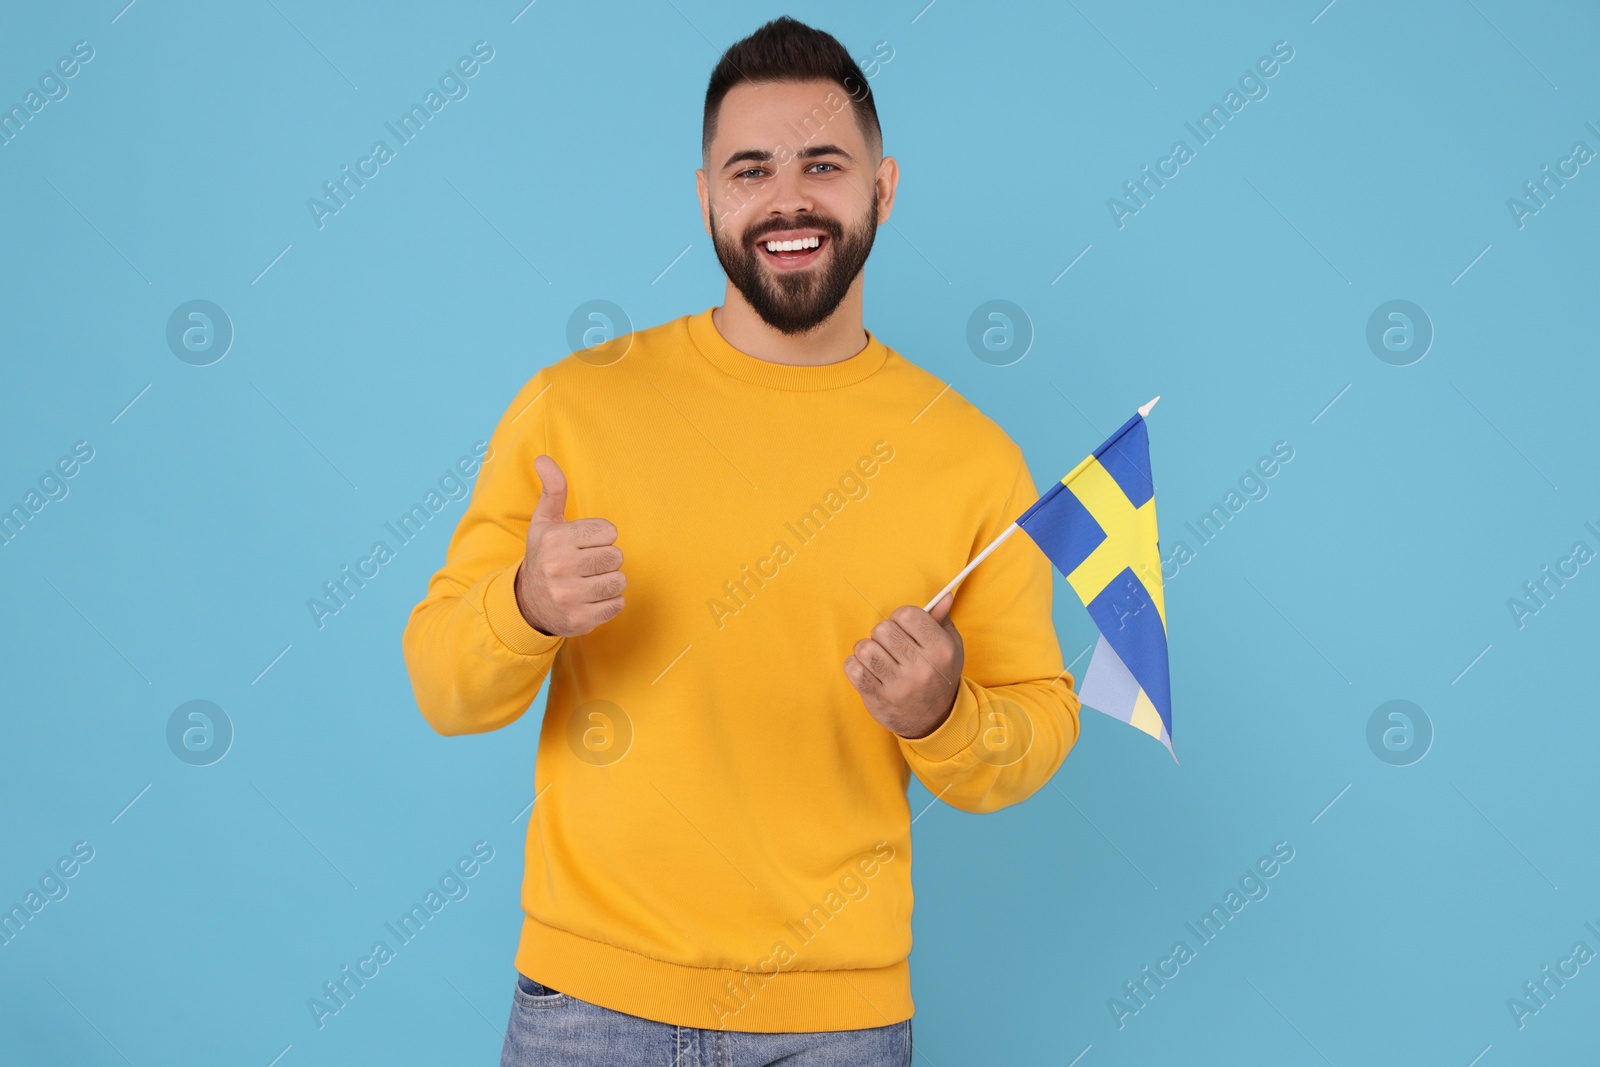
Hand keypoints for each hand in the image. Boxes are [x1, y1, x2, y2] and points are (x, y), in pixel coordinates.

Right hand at [513, 455, 625, 636]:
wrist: (527, 604)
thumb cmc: (544, 556)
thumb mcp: (545, 522)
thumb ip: (552, 490)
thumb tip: (543, 458)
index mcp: (556, 540)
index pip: (610, 532)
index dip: (601, 538)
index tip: (585, 544)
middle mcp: (560, 568)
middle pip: (617, 557)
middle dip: (607, 560)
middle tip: (587, 565)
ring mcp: (569, 596)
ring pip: (619, 581)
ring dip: (609, 582)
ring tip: (589, 582)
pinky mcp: (580, 620)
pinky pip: (618, 605)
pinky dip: (609, 603)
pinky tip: (590, 599)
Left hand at [843, 592, 963, 738]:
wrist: (935, 721)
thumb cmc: (939, 675)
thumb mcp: (950, 648)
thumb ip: (942, 620)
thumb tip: (944, 596)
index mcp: (941, 651)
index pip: (908, 615)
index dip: (900, 617)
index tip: (902, 627)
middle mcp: (922, 669)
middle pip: (883, 629)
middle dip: (883, 633)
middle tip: (889, 644)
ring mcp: (899, 686)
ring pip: (865, 649)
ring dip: (866, 649)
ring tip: (876, 656)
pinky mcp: (878, 700)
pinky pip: (853, 669)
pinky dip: (854, 664)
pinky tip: (866, 668)